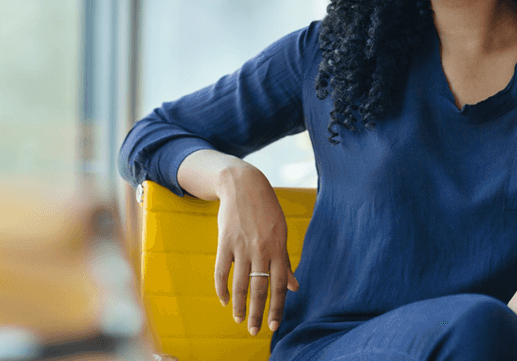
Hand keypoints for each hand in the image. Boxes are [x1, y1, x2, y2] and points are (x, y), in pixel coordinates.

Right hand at [214, 163, 298, 335]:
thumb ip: (285, 262)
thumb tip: (294, 287)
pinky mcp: (225, 241)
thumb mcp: (281, 233)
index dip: (276, 308)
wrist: (244, 185)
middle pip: (258, 289)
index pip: (279, 286)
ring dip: (238, 305)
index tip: (274, 326)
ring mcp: (242, 246)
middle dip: (256, 314)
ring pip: (239, 283)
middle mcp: (261, 250)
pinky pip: (221, 270)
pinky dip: (221, 287)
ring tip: (238, 319)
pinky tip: (224, 299)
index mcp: (278, 249)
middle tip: (253, 331)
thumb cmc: (267, 211)